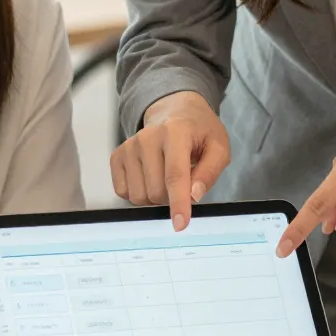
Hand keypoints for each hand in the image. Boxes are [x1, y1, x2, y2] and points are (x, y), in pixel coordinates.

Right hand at [111, 90, 230, 229]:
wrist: (174, 111)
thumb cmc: (199, 132)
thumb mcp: (219, 147)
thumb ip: (211, 171)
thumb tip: (194, 195)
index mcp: (175, 131)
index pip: (175, 174)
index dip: (178, 202)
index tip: (180, 224)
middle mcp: (147, 137)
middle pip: (156, 192)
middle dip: (172, 198)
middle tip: (183, 183)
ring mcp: (129, 147)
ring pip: (138, 196)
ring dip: (155, 197)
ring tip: (166, 178)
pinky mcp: (117, 157)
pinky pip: (124, 192)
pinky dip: (139, 193)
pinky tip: (150, 178)